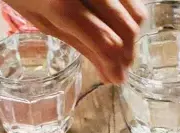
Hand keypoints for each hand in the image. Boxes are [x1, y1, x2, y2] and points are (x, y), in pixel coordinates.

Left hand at [3, 0, 146, 83]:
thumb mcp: (44, 21)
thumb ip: (80, 44)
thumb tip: (107, 72)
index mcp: (63, 4)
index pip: (105, 42)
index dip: (115, 65)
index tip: (117, 79)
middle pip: (126, 27)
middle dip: (127, 54)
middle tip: (121, 67)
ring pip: (136, 12)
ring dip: (131, 35)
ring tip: (120, 48)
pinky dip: (129, 15)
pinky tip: (117, 26)